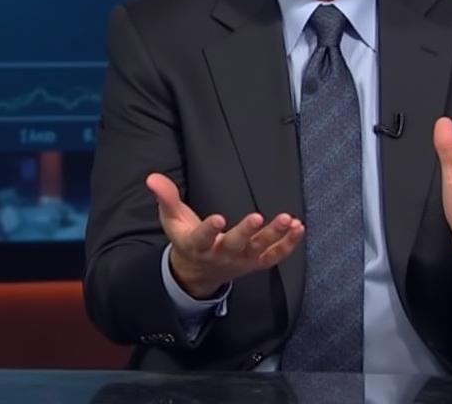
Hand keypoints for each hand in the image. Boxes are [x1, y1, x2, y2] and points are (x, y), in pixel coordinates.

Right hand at [146, 173, 304, 298]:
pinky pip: (275, 256)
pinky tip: (298, 228)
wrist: (199, 272)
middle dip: (247, 231)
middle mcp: (221, 255)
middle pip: (235, 244)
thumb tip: (152, 178)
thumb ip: (165, 198)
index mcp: (198, 245)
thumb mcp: (172, 220)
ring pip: (259, 249)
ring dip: (275, 234)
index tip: (217, 219)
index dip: (209, 229)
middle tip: (258, 216)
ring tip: (289, 219)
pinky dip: (288, 244)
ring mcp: (241, 260)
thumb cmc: (187, 240)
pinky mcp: (256, 262)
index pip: (203, 237)